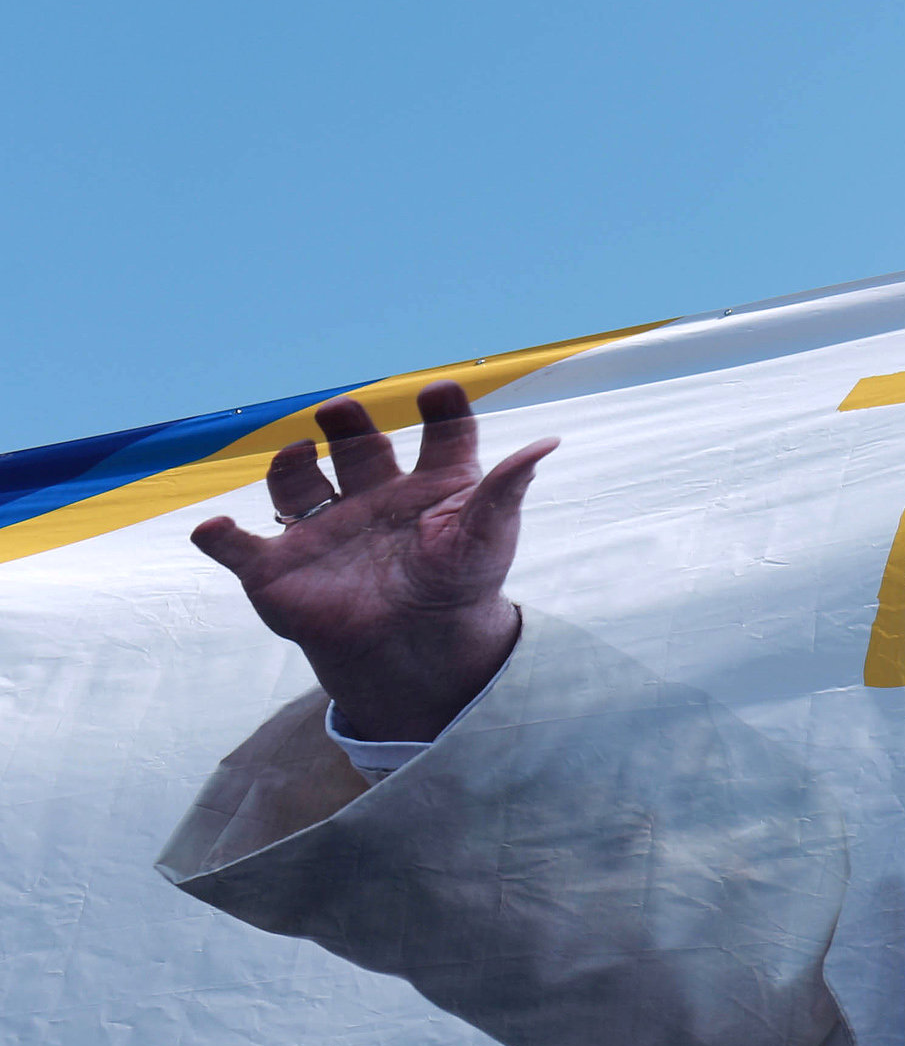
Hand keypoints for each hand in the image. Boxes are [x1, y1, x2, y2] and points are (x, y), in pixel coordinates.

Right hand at [189, 381, 556, 741]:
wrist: (419, 652)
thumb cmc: (459, 587)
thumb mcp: (489, 536)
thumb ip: (507, 489)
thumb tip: (546, 442)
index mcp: (431, 485)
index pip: (438, 434)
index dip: (440, 410)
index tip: (439, 393)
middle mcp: (374, 495)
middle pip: (358, 445)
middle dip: (348, 421)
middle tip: (343, 408)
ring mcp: (325, 528)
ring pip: (295, 482)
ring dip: (289, 465)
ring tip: (300, 454)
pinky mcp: (280, 569)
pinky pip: (236, 548)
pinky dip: (220, 538)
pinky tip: (217, 530)